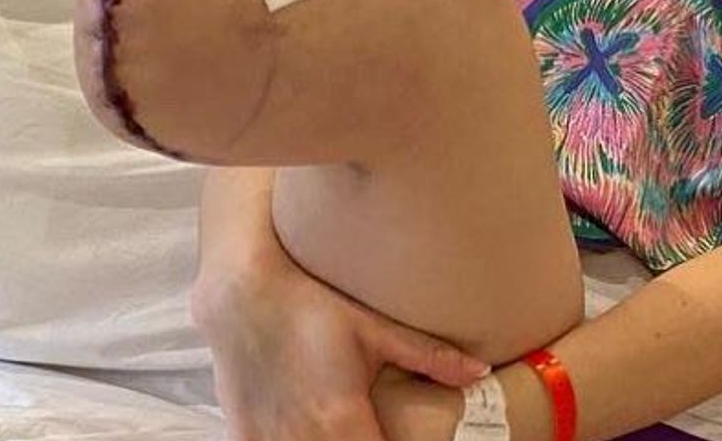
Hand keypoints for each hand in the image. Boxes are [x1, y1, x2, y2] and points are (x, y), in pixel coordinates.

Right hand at [192, 177, 488, 440]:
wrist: (241, 295)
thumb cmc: (310, 305)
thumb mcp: (372, 329)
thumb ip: (429, 357)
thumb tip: (480, 371)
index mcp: (342, 420)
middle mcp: (304, 440)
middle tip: (373, 429)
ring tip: (345, 430)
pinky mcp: (243, 438)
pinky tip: (309, 432)